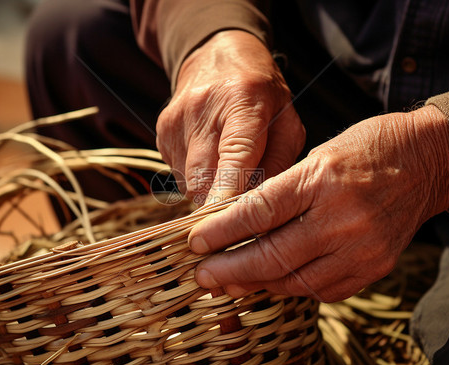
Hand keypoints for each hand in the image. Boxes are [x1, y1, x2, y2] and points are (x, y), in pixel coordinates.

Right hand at [156, 30, 303, 203]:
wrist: (216, 55)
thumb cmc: (261, 93)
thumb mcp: (287, 121)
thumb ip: (278, 163)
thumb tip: (259, 208)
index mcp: (243, 101)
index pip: (235, 155)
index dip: (231, 194)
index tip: (232, 224)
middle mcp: (202, 109)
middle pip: (203, 178)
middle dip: (220, 204)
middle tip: (239, 213)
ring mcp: (176, 121)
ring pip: (189, 182)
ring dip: (209, 191)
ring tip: (228, 173)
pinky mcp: (161, 132)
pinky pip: (178, 174)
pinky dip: (196, 179)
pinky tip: (211, 160)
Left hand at [188, 105, 448, 301]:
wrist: (425, 161)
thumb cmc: (363, 150)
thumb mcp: (315, 156)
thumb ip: (279, 194)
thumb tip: (236, 226)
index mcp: (320, 179)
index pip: (258, 212)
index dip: (220, 232)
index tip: (194, 243)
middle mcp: (342, 217)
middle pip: (272, 255)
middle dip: (230, 270)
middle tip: (203, 276)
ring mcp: (361, 247)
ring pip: (294, 280)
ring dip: (256, 284)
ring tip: (230, 282)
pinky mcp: (375, 267)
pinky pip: (323, 290)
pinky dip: (291, 288)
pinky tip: (271, 282)